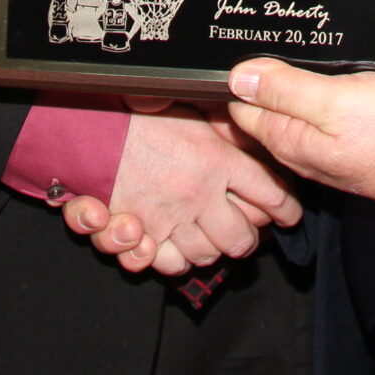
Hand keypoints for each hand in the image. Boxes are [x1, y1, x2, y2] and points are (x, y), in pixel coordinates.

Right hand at [57, 100, 299, 276]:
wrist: (85, 129)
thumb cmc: (133, 115)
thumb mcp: (188, 110)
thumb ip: (219, 126)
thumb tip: (246, 124)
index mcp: (216, 159)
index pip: (270, 193)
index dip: (286, 208)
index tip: (289, 214)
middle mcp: (199, 195)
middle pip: (243, 239)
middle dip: (248, 238)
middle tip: (246, 230)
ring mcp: (171, 219)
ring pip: (208, 256)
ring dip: (211, 249)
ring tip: (209, 237)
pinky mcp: (142, 236)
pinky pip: (170, 264)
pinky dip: (173, 260)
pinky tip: (174, 245)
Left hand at [226, 60, 374, 218]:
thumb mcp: (334, 100)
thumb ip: (285, 88)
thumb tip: (237, 76)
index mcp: (286, 138)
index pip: (236, 108)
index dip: (229, 78)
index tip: (229, 48)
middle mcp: (298, 150)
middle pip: (260, 111)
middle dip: (253, 80)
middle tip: (252, 41)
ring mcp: (321, 150)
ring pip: (289, 112)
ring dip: (282, 86)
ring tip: (282, 51)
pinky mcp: (345, 145)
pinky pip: (315, 117)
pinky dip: (310, 96)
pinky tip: (319, 77)